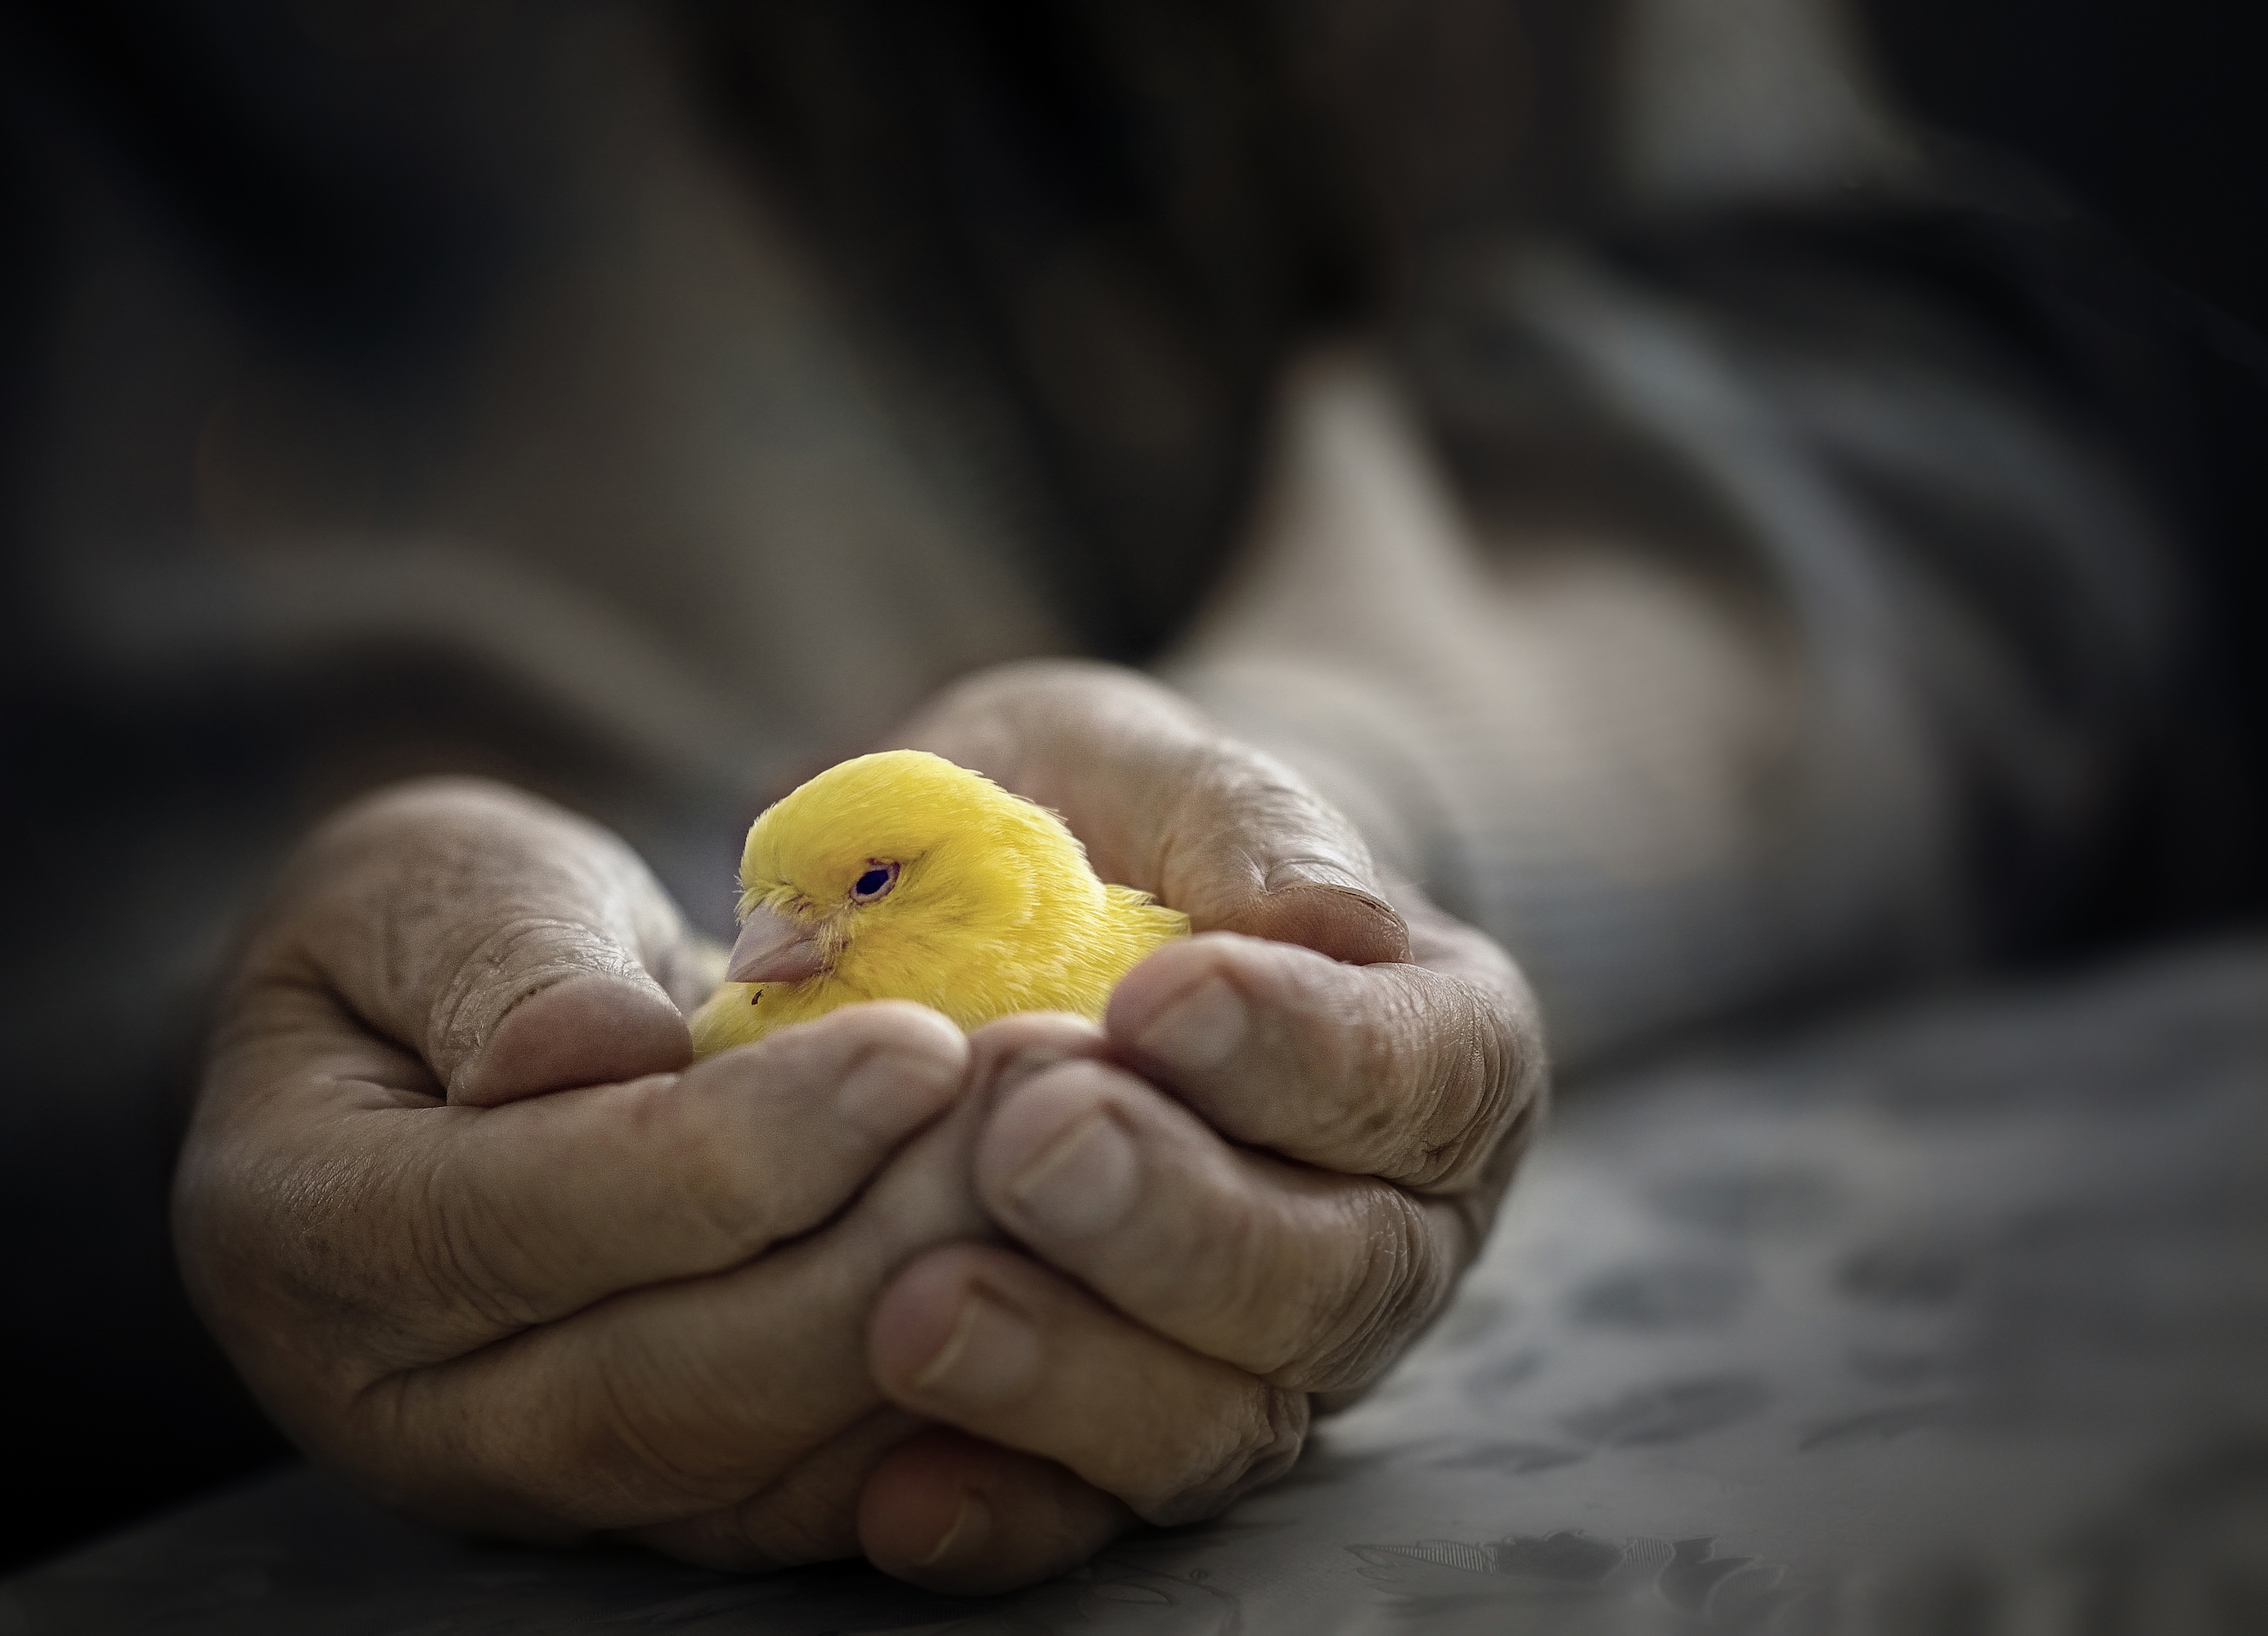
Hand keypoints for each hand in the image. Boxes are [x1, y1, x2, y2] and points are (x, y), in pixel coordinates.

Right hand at [178, 777, 1000, 1565]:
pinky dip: (961, 1421)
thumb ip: (492, 963)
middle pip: (662, 1390)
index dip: (725, 1153)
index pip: (523, 1226)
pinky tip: (1075, 1287)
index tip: (913, 1048)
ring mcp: (549, 1480)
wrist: (456, 1054)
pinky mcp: (673, 1499)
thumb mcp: (415, 890)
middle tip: (1045, 1115)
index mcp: (309, 1233)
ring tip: (1085, 1172)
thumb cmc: (429, 941)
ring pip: (764, 1470)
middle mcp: (417, 1403)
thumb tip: (588, 1053)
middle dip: (875, 1256)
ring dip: (947, 1332)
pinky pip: (826, 1505)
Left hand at [858, 660, 1544, 1591]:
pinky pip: (1085, 1514)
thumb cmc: (1112, 827)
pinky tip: (892, 1496)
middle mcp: (1381, 1231)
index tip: (1158, 994)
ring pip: (1219, 1419)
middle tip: (1027, 1138)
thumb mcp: (1159, 767)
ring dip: (1074, 1377)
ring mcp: (1260, 1358)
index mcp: (1432, 1055)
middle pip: (1328, 1282)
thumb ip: (1238, 813)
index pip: (1417, 1080)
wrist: (1029, 927)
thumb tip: (1323, 910)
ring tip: (922, 1311)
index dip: (1302, 1054)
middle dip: (1177, 1220)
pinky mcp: (1125, 1441)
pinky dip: (997, 1513)